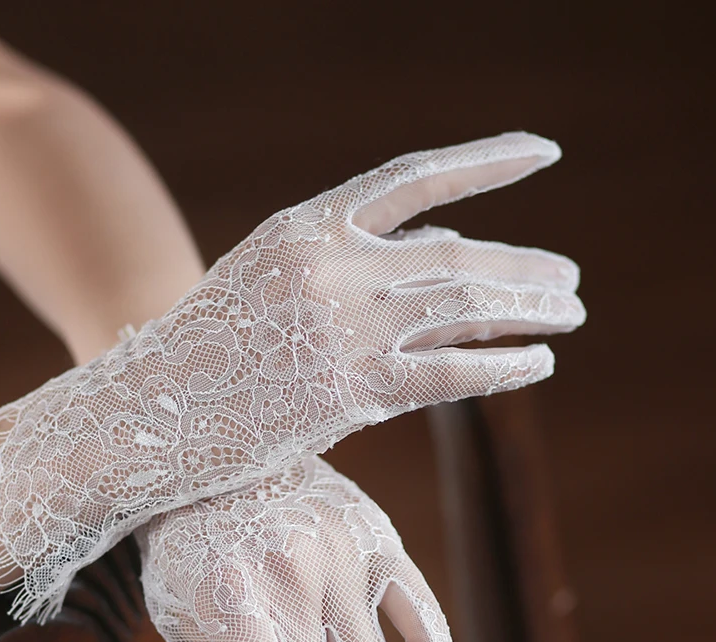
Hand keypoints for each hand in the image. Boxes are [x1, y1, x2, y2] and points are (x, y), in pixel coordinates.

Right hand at [0, 132, 583, 621]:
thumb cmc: (201, 350)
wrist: (144, 415)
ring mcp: (341, 331)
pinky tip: (540, 364)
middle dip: (522, 267)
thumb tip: (440, 244)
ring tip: (571, 312)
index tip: (544, 153)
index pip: (414, 178)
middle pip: (455, 254)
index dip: (485, 161)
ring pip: (461, 308)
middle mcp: (329, 268)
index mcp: (302, 227)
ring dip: (527, 310)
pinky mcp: (349, 394)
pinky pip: (448, 373)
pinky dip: (501, 366)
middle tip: (569, 281)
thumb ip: (345, 259)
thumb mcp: (262, 281)